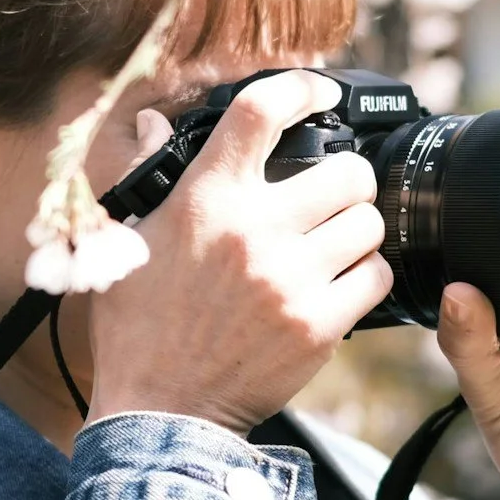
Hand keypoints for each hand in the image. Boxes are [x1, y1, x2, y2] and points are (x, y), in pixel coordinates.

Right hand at [85, 71, 392, 435]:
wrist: (158, 413)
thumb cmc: (137, 328)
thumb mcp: (123, 243)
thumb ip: (143, 176)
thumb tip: (148, 123)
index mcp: (204, 200)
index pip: (261, 112)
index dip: (301, 87)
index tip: (320, 91)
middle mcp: (252, 231)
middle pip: (347, 170)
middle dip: (348, 178)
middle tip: (333, 196)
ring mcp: (289, 280)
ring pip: (370, 223)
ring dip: (358, 229)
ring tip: (333, 244)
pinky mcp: (317, 326)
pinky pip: (376, 277)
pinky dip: (366, 277)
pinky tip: (339, 285)